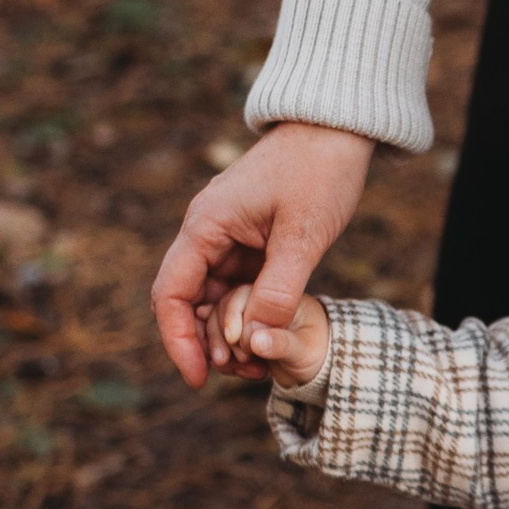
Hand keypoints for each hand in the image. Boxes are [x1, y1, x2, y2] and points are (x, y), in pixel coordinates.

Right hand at [151, 122, 374, 386]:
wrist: (336, 129)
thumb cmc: (319, 172)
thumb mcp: (303, 236)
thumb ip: (278, 289)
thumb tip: (253, 340)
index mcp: (205, 227)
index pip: (172, 295)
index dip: (179, 341)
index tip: (199, 379)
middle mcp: (206, 233)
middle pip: (188, 302)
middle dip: (208, 344)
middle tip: (245, 373)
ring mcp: (227, 236)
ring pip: (215, 298)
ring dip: (230, 333)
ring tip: (261, 362)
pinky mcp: (249, 240)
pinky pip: (238, 287)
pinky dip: (249, 314)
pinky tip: (270, 337)